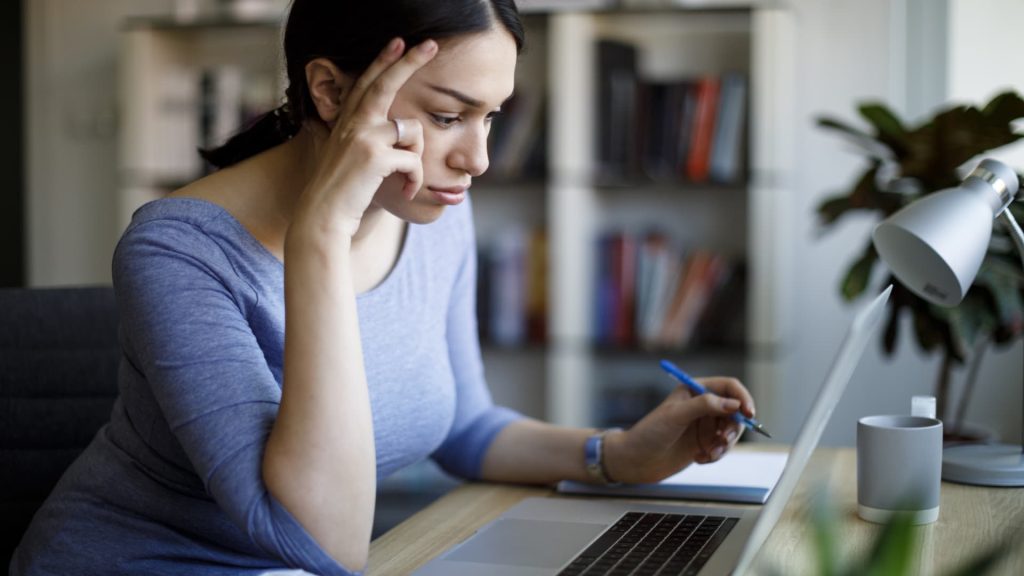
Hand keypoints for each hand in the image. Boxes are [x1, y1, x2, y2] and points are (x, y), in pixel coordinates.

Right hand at [293, 38, 437, 238]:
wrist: (323, 216)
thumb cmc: (343, 191)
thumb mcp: (352, 156)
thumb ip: (371, 138)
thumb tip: (404, 129)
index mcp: (348, 120)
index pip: (368, 82)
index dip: (383, 60)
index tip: (399, 42)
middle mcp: (354, 122)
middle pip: (387, 82)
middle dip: (410, 61)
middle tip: (431, 44)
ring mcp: (363, 136)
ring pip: (413, 130)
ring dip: (416, 158)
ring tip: (404, 179)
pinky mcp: (375, 156)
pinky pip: (414, 160)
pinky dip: (414, 180)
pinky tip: (404, 191)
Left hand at [603, 377, 754, 483]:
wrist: (635, 461)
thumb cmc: (650, 433)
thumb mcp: (676, 415)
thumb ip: (704, 406)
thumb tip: (734, 404)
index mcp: (695, 389)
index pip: (729, 387)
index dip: (742, 398)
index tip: (749, 414)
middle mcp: (703, 405)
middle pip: (735, 410)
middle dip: (734, 427)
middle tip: (723, 441)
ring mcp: (704, 425)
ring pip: (731, 431)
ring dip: (725, 444)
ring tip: (708, 454)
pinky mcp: (704, 443)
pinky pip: (723, 447)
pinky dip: (717, 454)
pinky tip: (699, 459)